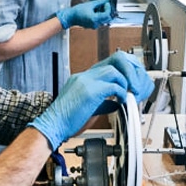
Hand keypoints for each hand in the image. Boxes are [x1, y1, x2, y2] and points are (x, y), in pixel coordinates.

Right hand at [28, 52, 153, 150]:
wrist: (52, 125)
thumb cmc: (66, 119)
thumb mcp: (86, 106)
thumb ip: (101, 101)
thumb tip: (116, 102)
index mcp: (82, 78)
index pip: (107, 65)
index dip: (121, 71)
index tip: (128, 82)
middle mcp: (84, 76)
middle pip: (113, 60)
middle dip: (127, 71)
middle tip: (133, 85)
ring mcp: (86, 81)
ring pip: (114, 70)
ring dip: (125, 82)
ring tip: (127, 94)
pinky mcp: (90, 91)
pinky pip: (114, 86)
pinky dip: (121, 93)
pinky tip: (121, 101)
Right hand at [55, 0, 112, 29]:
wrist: (71, 17)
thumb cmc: (78, 10)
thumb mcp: (90, 4)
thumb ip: (100, 2)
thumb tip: (106, 0)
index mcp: (95, 18)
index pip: (107, 14)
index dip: (108, 7)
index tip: (106, 2)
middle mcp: (95, 24)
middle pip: (107, 18)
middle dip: (107, 11)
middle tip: (104, 4)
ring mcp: (94, 26)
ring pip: (104, 20)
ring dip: (103, 13)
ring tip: (98, 7)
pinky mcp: (92, 26)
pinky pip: (99, 21)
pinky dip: (100, 16)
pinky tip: (95, 11)